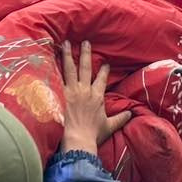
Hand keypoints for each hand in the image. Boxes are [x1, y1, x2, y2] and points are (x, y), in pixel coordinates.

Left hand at [59, 41, 130, 155]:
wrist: (78, 139)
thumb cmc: (93, 134)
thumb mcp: (109, 126)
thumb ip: (120, 118)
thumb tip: (131, 113)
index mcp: (97, 97)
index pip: (102, 79)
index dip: (104, 70)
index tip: (105, 63)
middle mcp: (85, 90)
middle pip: (86, 68)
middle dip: (86, 54)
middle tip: (85, 42)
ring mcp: (72, 91)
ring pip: (70, 69)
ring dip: (69, 55)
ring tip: (66, 43)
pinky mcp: (60, 95)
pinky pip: (56, 79)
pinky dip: (53, 69)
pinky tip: (50, 60)